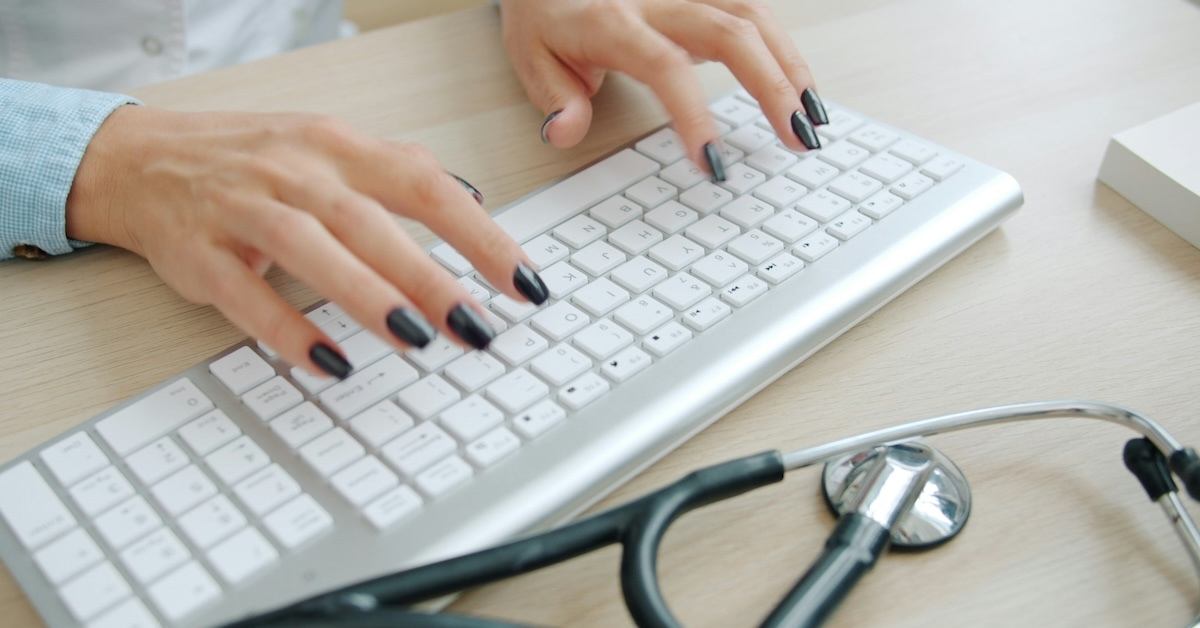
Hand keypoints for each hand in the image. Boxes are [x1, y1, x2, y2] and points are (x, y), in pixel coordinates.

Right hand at [65, 106, 548, 378]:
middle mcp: (296, 173)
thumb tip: (472, 197)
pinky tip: (330, 363)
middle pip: (373, 222)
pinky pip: (246, 295)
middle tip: (479, 325)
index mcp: (339, 148)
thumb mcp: (330, 147)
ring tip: (418, 338)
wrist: (142, 159)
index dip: (481, 235)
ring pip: (312, 248)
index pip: (425, 186)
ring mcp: (244, 210)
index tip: (524, 284)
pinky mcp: (201, 255)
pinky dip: (288, 330)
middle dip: (432, 276)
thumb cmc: (253, 160)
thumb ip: (399, 171)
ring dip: (369, 295)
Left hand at [499, 0, 826, 173]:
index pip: (663, 65)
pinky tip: (801, 90)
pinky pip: (753, 10)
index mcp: (611, 20)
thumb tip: (565, 131)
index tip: (712, 164)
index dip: (693, 114)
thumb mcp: (531, 54)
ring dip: (790, 67)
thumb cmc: (546, 11)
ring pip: (753, 14)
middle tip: (797, 140)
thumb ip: (555, 96)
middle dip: (771, 86)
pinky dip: (783, 51)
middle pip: (730, 30)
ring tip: (811, 122)